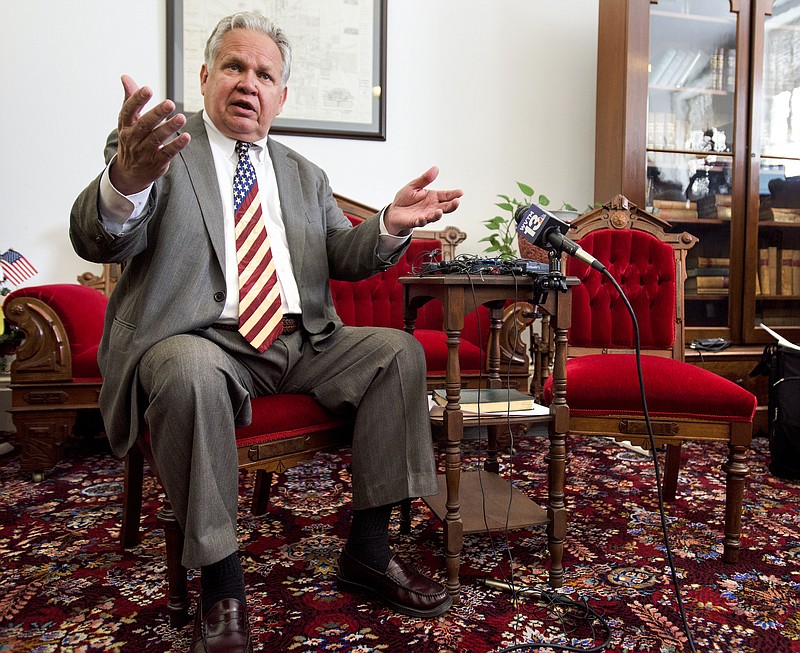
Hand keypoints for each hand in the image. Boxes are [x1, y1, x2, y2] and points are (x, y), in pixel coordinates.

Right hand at [109, 75, 190, 194]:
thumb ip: (130, 99)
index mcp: (125, 125)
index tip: (147, 89)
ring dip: (169, 128)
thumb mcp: (127, 121)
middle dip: (157, 114)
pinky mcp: (156, 162)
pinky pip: (167, 153)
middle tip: (170, 103)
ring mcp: (143, 152)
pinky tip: (186, 136)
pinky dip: (176, 145)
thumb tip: (125, 76)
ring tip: (181, 117)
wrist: (129, 172)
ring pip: (156, 138)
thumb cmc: (131, 139)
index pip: (129, 111)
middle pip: (144, 124)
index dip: (137, 100)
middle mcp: (132, 138)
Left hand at [384, 166, 462, 235]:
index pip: (446, 195)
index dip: (453, 194)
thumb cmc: (405, 199)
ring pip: (434, 216)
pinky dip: (422, 221)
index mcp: (432, 197)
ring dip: (438, 215)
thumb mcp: (414, 185)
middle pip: (445, 207)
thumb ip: (425, 179)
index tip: (460, 192)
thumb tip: (435, 169)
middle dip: (451, 205)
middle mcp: (431, 207)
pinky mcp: (416, 221)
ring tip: (440, 211)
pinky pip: (420, 222)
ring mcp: (425, 215)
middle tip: (457, 202)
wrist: (394, 211)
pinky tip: (423, 218)